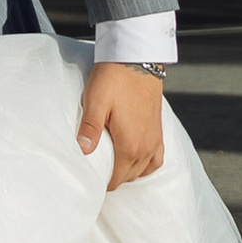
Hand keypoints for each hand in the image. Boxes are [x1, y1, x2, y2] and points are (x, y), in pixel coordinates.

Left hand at [79, 62, 164, 186]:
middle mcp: (146, 148)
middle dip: (112, 178)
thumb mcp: (95, 102)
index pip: (115, 180)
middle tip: (94, 172)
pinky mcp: (159, 131)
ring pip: (142, 170)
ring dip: (127, 172)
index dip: (100, 183)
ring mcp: (155, 140)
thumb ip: (89, 129)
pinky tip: (135, 159)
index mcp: (130, 146)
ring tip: (111, 165)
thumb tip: (82, 152)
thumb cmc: (114, 79)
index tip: (88, 179)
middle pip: (127, 178)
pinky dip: (146, 164)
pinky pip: (156, 159)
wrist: (137, 59)